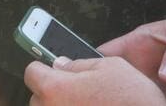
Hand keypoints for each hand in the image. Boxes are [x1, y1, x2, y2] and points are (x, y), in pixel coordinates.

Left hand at [25, 56, 165, 105]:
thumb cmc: (133, 102)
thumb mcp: (111, 67)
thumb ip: (81, 63)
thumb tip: (64, 64)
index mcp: (56, 88)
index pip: (32, 72)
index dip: (44, 68)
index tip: (52, 69)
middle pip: (38, 97)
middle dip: (54, 91)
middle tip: (78, 91)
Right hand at [97, 17, 165, 105]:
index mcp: (139, 46)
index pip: (105, 56)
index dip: (92, 67)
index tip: (87, 81)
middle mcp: (143, 72)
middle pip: (115, 86)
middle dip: (110, 95)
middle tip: (113, 101)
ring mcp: (157, 93)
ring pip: (134, 102)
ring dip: (133, 104)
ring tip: (141, 104)